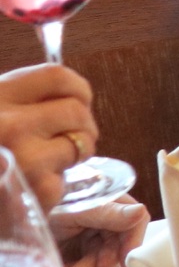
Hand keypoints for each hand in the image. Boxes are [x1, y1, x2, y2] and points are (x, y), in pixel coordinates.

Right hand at [0, 66, 98, 213]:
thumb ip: (19, 103)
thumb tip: (71, 93)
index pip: (56, 77)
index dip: (76, 88)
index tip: (77, 100)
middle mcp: (9, 125)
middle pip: (76, 110)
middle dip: (82, 125)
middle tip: (69, 138)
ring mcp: (26, 158)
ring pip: (82, 143)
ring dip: (76, 154)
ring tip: (48, 163)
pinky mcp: (40, 189)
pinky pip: (70, 176)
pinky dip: (58, 182)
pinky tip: (32, 186)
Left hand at [50, 197, 148, 266]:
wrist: (11, 221)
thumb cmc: (46, 205)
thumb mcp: (78, 209)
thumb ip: (110, 213)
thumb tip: (140, 212)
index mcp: (110, 203)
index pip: (135, 221)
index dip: (135, 240)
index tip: (129, 260)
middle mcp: (104, 220)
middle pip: (120, 245)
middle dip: (106, 260)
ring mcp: (90, 238)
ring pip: (102, 261)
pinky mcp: (77, 254)